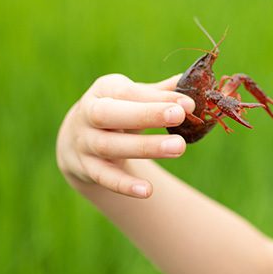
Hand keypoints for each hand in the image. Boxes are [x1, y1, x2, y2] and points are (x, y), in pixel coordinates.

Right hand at [56, 73, 196, 198]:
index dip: (158, 97)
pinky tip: (147, 191)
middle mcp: (88, 114)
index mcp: (105, 90)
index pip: (130, 92)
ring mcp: (84, 142)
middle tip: (180, 116)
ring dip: (145, 147)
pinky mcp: (85, 168)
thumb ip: (162, 92)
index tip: (188, 103)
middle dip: (146, 114)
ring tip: (179, 148)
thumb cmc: (118, 111)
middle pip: (111, 114)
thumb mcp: (134, 98)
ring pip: (110, 146)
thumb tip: (195, 83)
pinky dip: (124, 185)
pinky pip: (104, 177)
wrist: (77, 138)